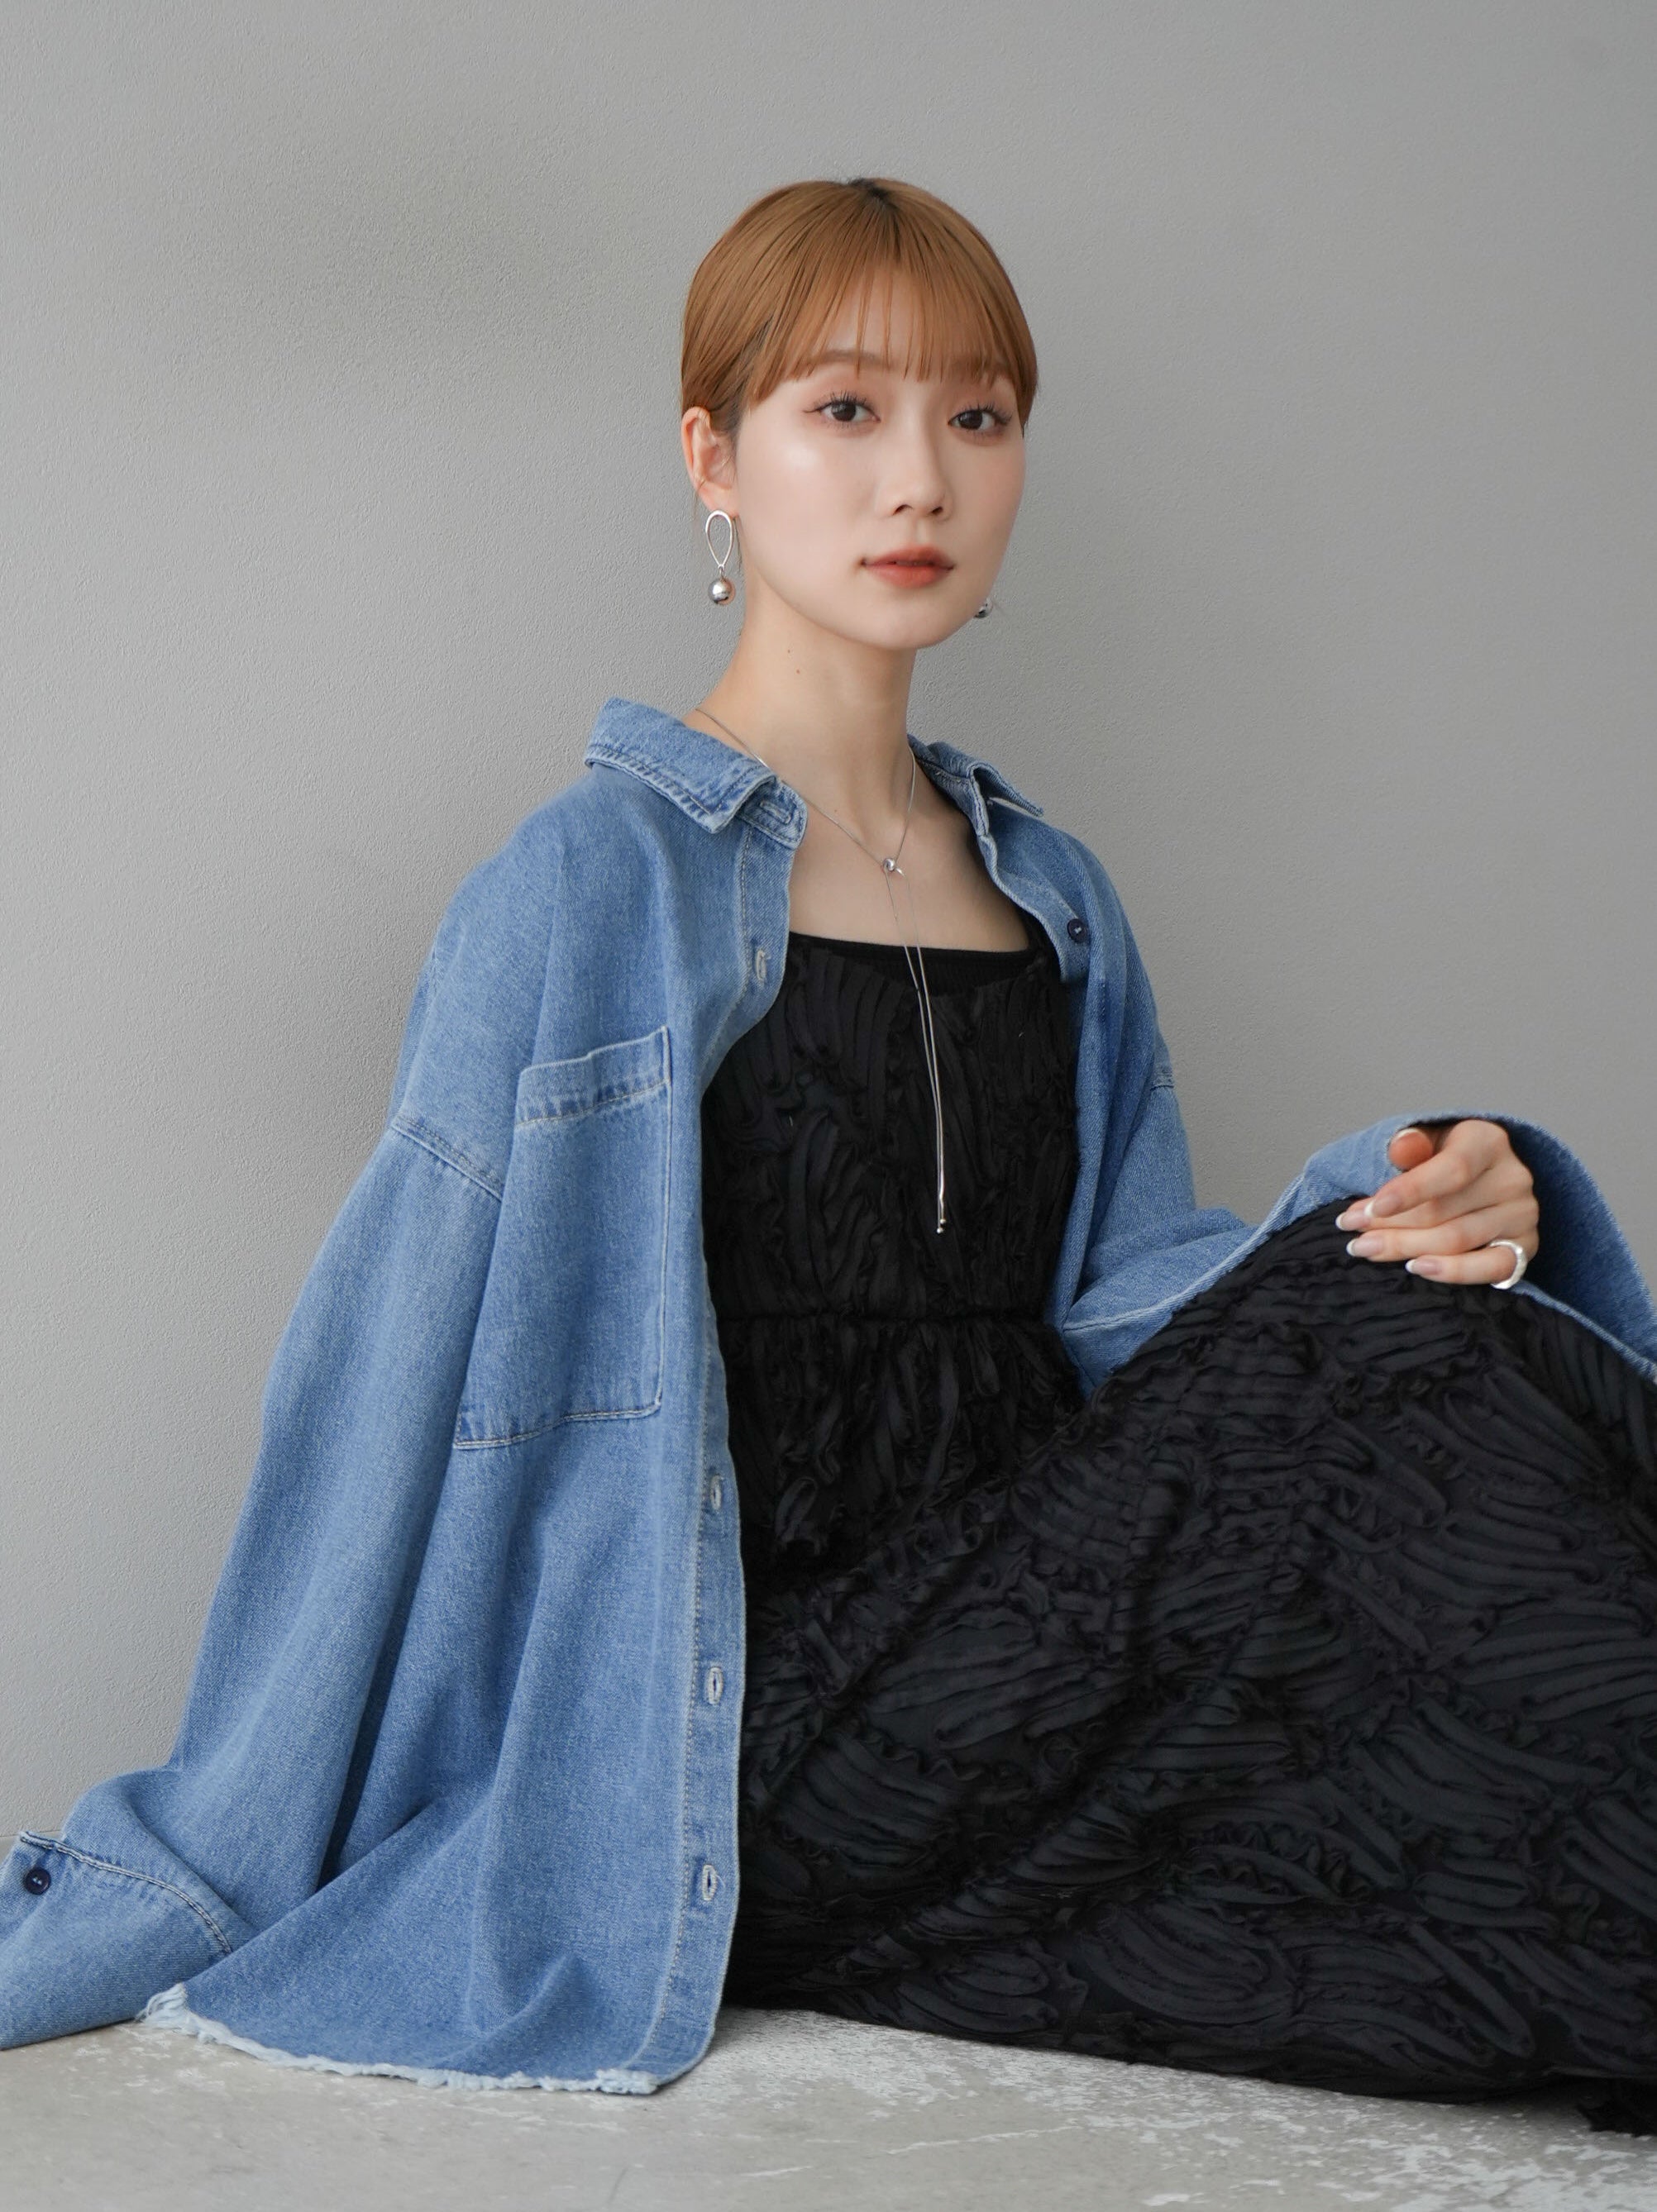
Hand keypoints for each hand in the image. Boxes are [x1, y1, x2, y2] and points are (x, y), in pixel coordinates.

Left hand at [1333, 1119, 1540, 1283]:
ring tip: (1367, 1249)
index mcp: (1488, 1141)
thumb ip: (1412, 1143)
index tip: (1368, 1209)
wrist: (1480, 1178)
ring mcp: (1523, 1215)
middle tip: (1352, 1233)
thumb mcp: (1426, 1140)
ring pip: (1457, 1240)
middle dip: (1390, 1225)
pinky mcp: (1525, 1247)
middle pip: (1445, 1211)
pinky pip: (1490, 1268)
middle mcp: (1513, 1177)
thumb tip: (1401, 1147)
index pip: (1452, 1170)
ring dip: (1406, 1248)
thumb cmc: (1442, 1157)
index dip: (1409, 1191)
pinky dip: (1452, 1272)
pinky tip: (1416, 1268)